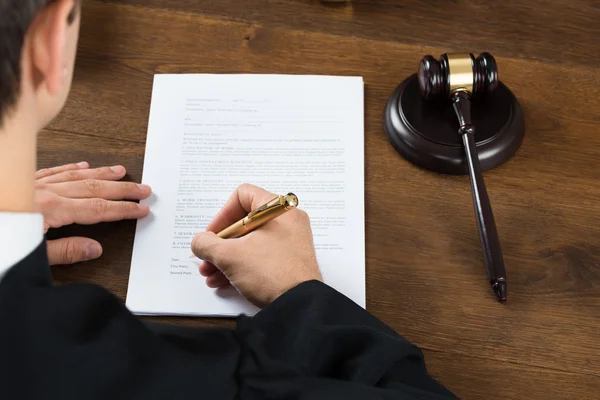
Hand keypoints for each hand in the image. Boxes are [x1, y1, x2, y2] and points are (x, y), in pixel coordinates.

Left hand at [35, 162, 151, 264]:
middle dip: (122, 189)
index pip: (97, 209)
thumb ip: (64, 252)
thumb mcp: (31, 253)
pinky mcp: (25, 183)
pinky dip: (70, 168)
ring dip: (101, 174)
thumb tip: (95, 249)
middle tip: (142, 189)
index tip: (141, 209)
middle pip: (93, 188)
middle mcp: (45, 192)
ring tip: (120, 171)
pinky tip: (83, 165)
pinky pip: (53, 171)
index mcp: (51, 210)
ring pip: (76, 176)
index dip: (122, 209)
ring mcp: (35, 185)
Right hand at [191, 184, 321, 307]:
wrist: (298, 306)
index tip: (212, 235)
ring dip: (226, 257)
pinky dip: (241, 265)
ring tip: (210, 274)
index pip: (243, 195)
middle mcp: (287, 222)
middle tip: (206, 257)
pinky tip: (223, 281)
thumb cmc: (271, 274)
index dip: (222, 214)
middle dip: (220, 243)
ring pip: (250, 241)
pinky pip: (261, 255)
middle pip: (244, 222)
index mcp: (278, 209)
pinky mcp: (290, 260)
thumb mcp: (230, 256)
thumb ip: (207, 244)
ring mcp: (290, 241)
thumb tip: (199, 242)